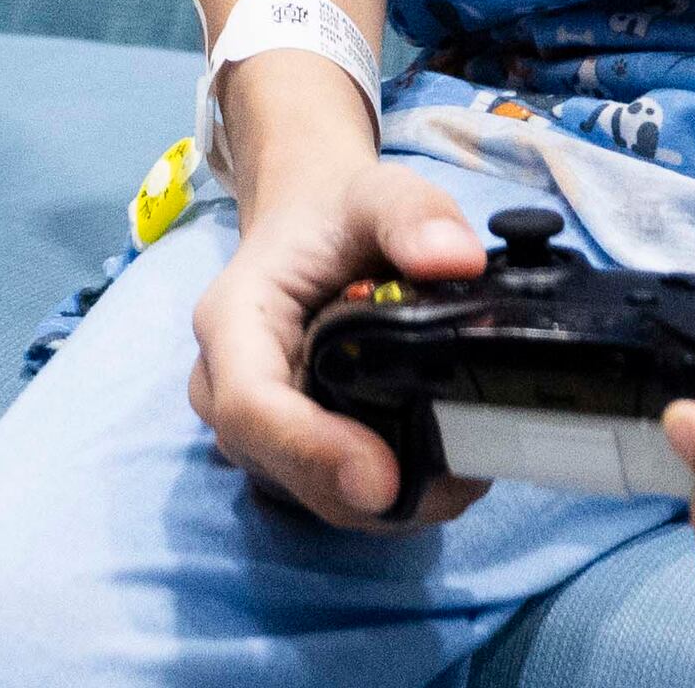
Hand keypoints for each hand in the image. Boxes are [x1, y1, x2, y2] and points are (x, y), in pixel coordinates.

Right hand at [186, 146, 495, 528]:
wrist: (313, 226)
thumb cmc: (337, 212)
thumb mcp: (378, 192)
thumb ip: (414, 215)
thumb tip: (459, 259)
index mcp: (232, 322)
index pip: (252, 405)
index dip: (313, 451)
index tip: (385, 477)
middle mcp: (226, 388)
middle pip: (282, 468)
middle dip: (367, 492)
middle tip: (464, 478)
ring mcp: (255, 429)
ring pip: (311, 494)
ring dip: (387, 502)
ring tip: (468, 467)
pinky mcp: (289, 452)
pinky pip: (331, 493)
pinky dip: (390, 496)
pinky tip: (446, 469)